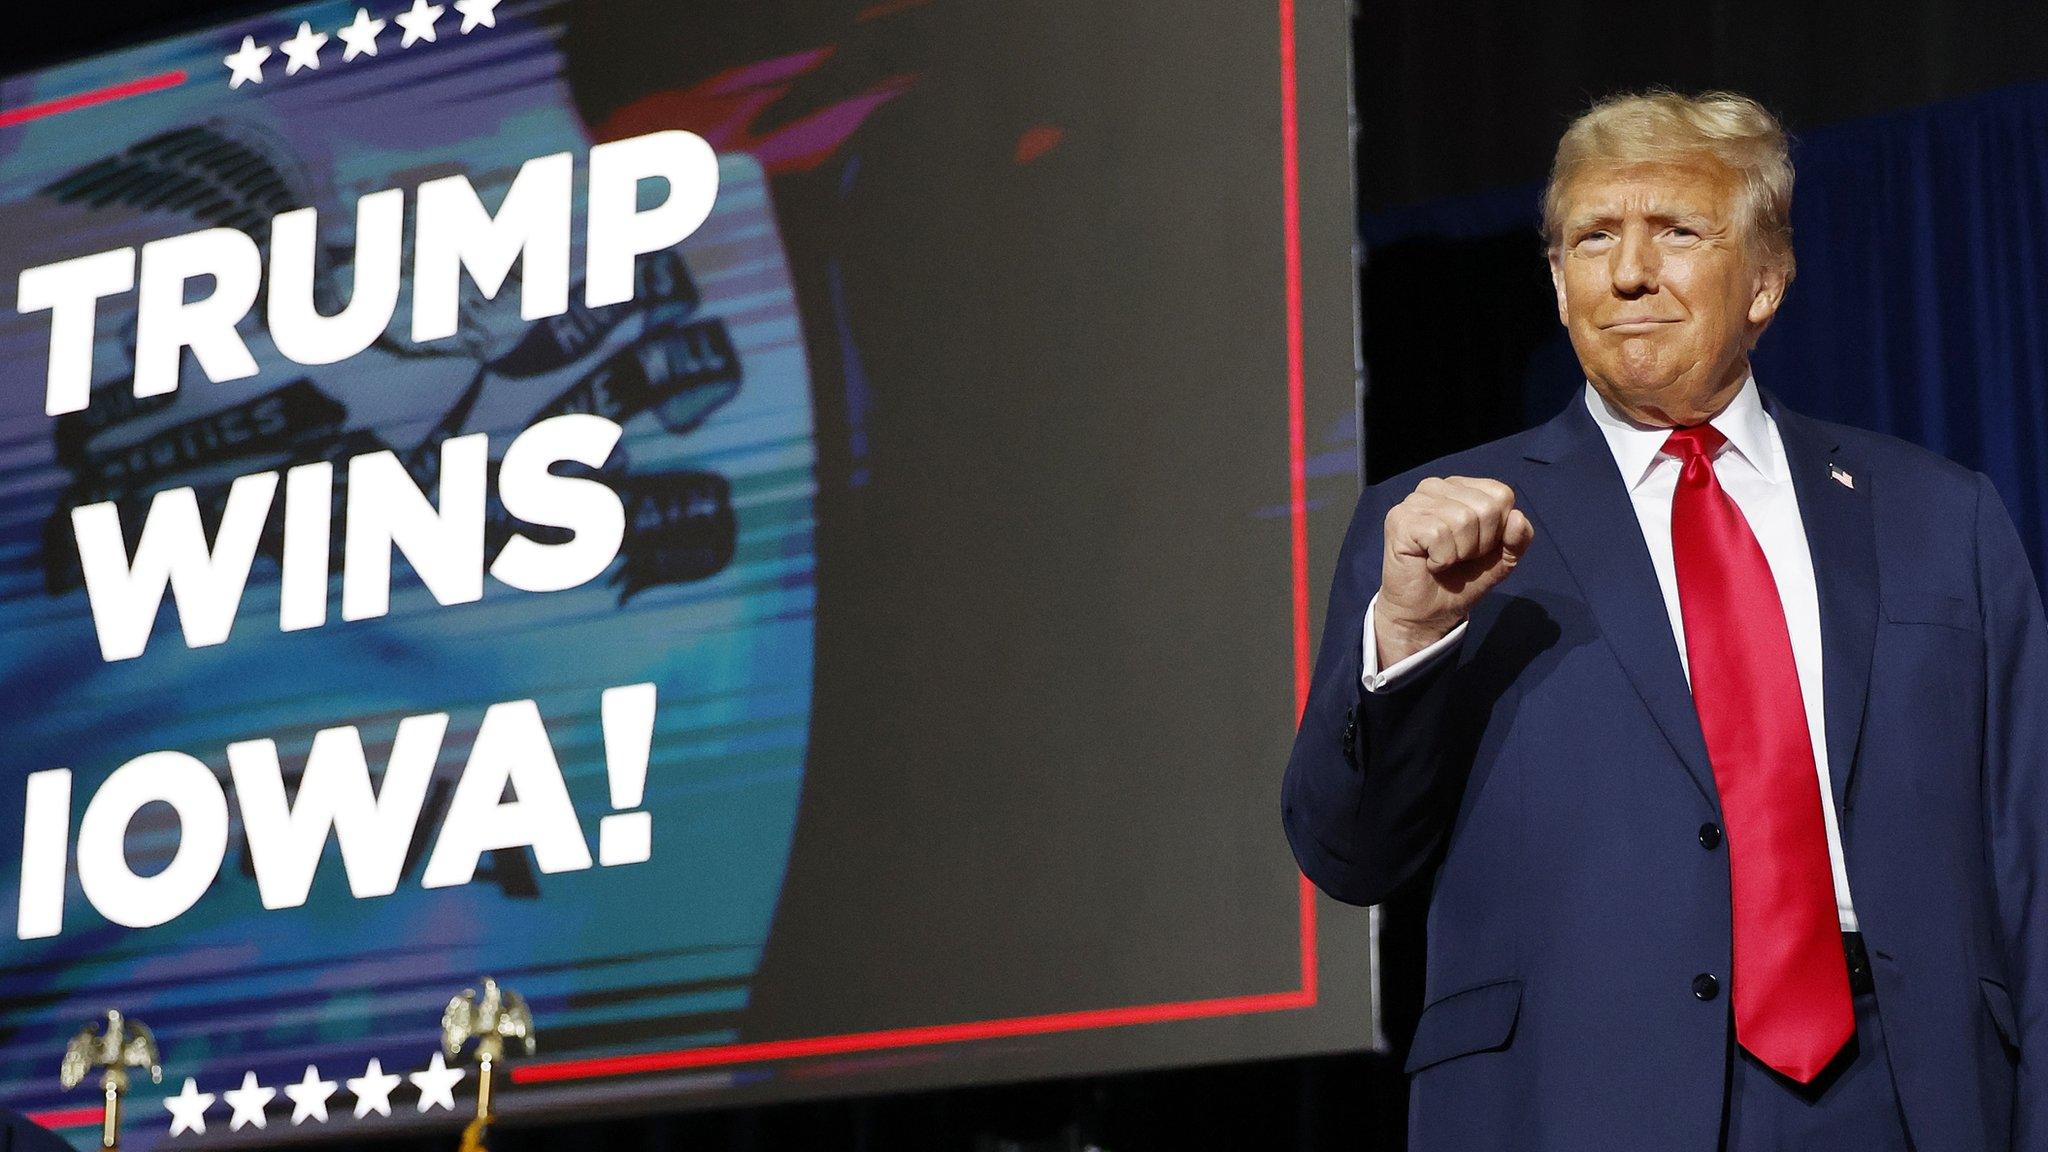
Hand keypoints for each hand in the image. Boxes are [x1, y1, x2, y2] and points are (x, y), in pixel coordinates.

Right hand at [1377, 476, 1533, 665]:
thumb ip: (1518, 539)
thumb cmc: (1460, 581)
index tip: (1478, 547)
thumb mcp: (1501, 559)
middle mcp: (1436, 487)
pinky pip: (1438, 534)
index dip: (1499, 530)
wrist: (1428, 613)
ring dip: (1459, 553)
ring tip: (1444, 560)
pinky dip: (1441, 559)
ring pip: (1463, 520)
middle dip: (1480, 544)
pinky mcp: (1399, 520)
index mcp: (1461, 488)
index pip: (1501, 494)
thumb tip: (1518, 517)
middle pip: (1486, 508)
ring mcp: (1414, 502)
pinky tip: (1429, 563)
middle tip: (1459, 557)